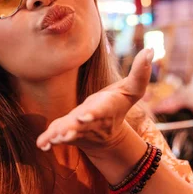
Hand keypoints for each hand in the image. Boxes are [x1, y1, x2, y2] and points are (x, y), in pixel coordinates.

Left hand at [36, 48, 153, 153]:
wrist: (108, 138)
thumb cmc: (117, 106)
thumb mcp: (131, 90)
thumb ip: (140, 72)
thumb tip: (151, 49)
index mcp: (106, 110)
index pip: (101, 111)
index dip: (93, 114)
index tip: (85, 115)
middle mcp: (92, 122)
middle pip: (82, 125)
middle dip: (74, 128)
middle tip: (64, 132)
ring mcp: (79, 130)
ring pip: (69, 133)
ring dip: (60, 135)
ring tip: (53, 138)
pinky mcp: (67, 133)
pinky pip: (57, 137)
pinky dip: (49, 140)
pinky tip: (41, 144)